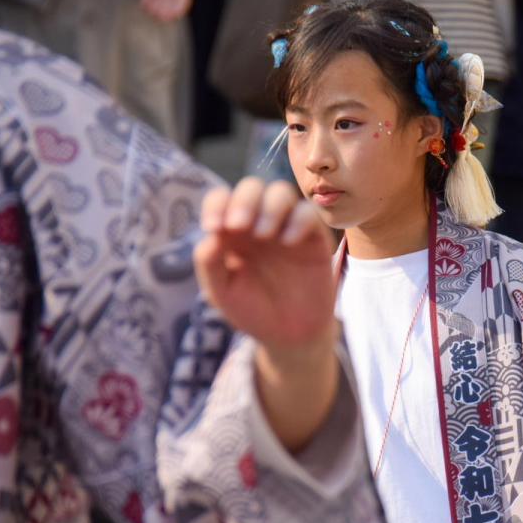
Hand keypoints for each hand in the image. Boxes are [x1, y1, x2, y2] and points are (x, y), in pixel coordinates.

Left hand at [139, 0, 194, 22]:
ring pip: (158, 6)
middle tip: (158, 13)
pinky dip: (145, 4)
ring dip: (154, 10)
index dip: (179, 9)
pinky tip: (143, 3)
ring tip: (150, 8)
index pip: (182, 1)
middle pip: (169, 7)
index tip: (174, 14)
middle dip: (165, 13)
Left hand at [196, 178, 335, 353]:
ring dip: (270, 207)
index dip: (216, 204)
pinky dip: (298, 220)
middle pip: (252, 187)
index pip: (221, 199)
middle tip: (238, 226)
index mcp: (232, 231)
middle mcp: (258, 222)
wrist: (289, 335)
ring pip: (281, 192)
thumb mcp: (222, 292)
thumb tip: (210, 235)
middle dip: (244, 200)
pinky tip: (288, 242)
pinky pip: (308, 213)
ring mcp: (286, 227)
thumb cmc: (252, 310)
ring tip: (264, 235)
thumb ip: (209, 263)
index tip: (213, 227)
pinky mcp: (313, 237)